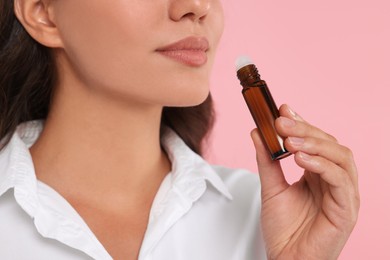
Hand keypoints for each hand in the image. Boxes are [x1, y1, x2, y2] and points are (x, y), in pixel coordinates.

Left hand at [251, 104, 359, 259]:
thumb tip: (256, 132)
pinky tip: (300, 158)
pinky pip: (341, 179)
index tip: (282, 109)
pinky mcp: (346, 209)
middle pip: (330, 144)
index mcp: (319, 174)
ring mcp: (344, 194)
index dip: (302, 123)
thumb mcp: (271, 187)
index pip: (317, 141)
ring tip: (288, 139)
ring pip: (341, 156)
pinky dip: (322, 164)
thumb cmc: (283, 229)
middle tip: (281, 121)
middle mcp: (335, 181)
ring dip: (314, 143)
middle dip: (305, 129)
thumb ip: (266, 160)